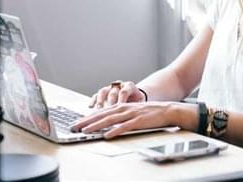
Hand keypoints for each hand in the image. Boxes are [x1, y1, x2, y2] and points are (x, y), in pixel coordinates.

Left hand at [71, 101, 188, 138]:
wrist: (167, 110)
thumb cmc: (149, 113)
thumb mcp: (132, 111)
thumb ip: (119, 116)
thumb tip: (105, 125)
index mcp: (122, 106)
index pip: (101, 112)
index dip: (88, 117)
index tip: (77, 123)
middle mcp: (124, 108)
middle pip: (102, 114)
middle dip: (87, 121)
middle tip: (75, 127)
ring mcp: (131, 114)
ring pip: (110, 119)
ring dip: (97, 126)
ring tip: (86, 131)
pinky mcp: (139, 121)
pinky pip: (125, 126)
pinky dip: (115, 130)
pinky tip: (107, 135)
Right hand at [89, 80, 144, 108]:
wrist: (135, 97)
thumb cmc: (137, 102)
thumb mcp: (139, 103)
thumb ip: (135, 107)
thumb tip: (132, 115)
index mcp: (129, 86)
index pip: (124, 91)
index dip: (121, 100)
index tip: (120, 108)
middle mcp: (118, 86)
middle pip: (113, 92)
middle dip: (110, 102)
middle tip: (108, 111)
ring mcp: (110, 88)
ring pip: (103, 92)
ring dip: (100, 101)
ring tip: (99, 109)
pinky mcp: (103, 93)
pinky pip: (96, 95)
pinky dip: (93, 101)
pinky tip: (91, 107)